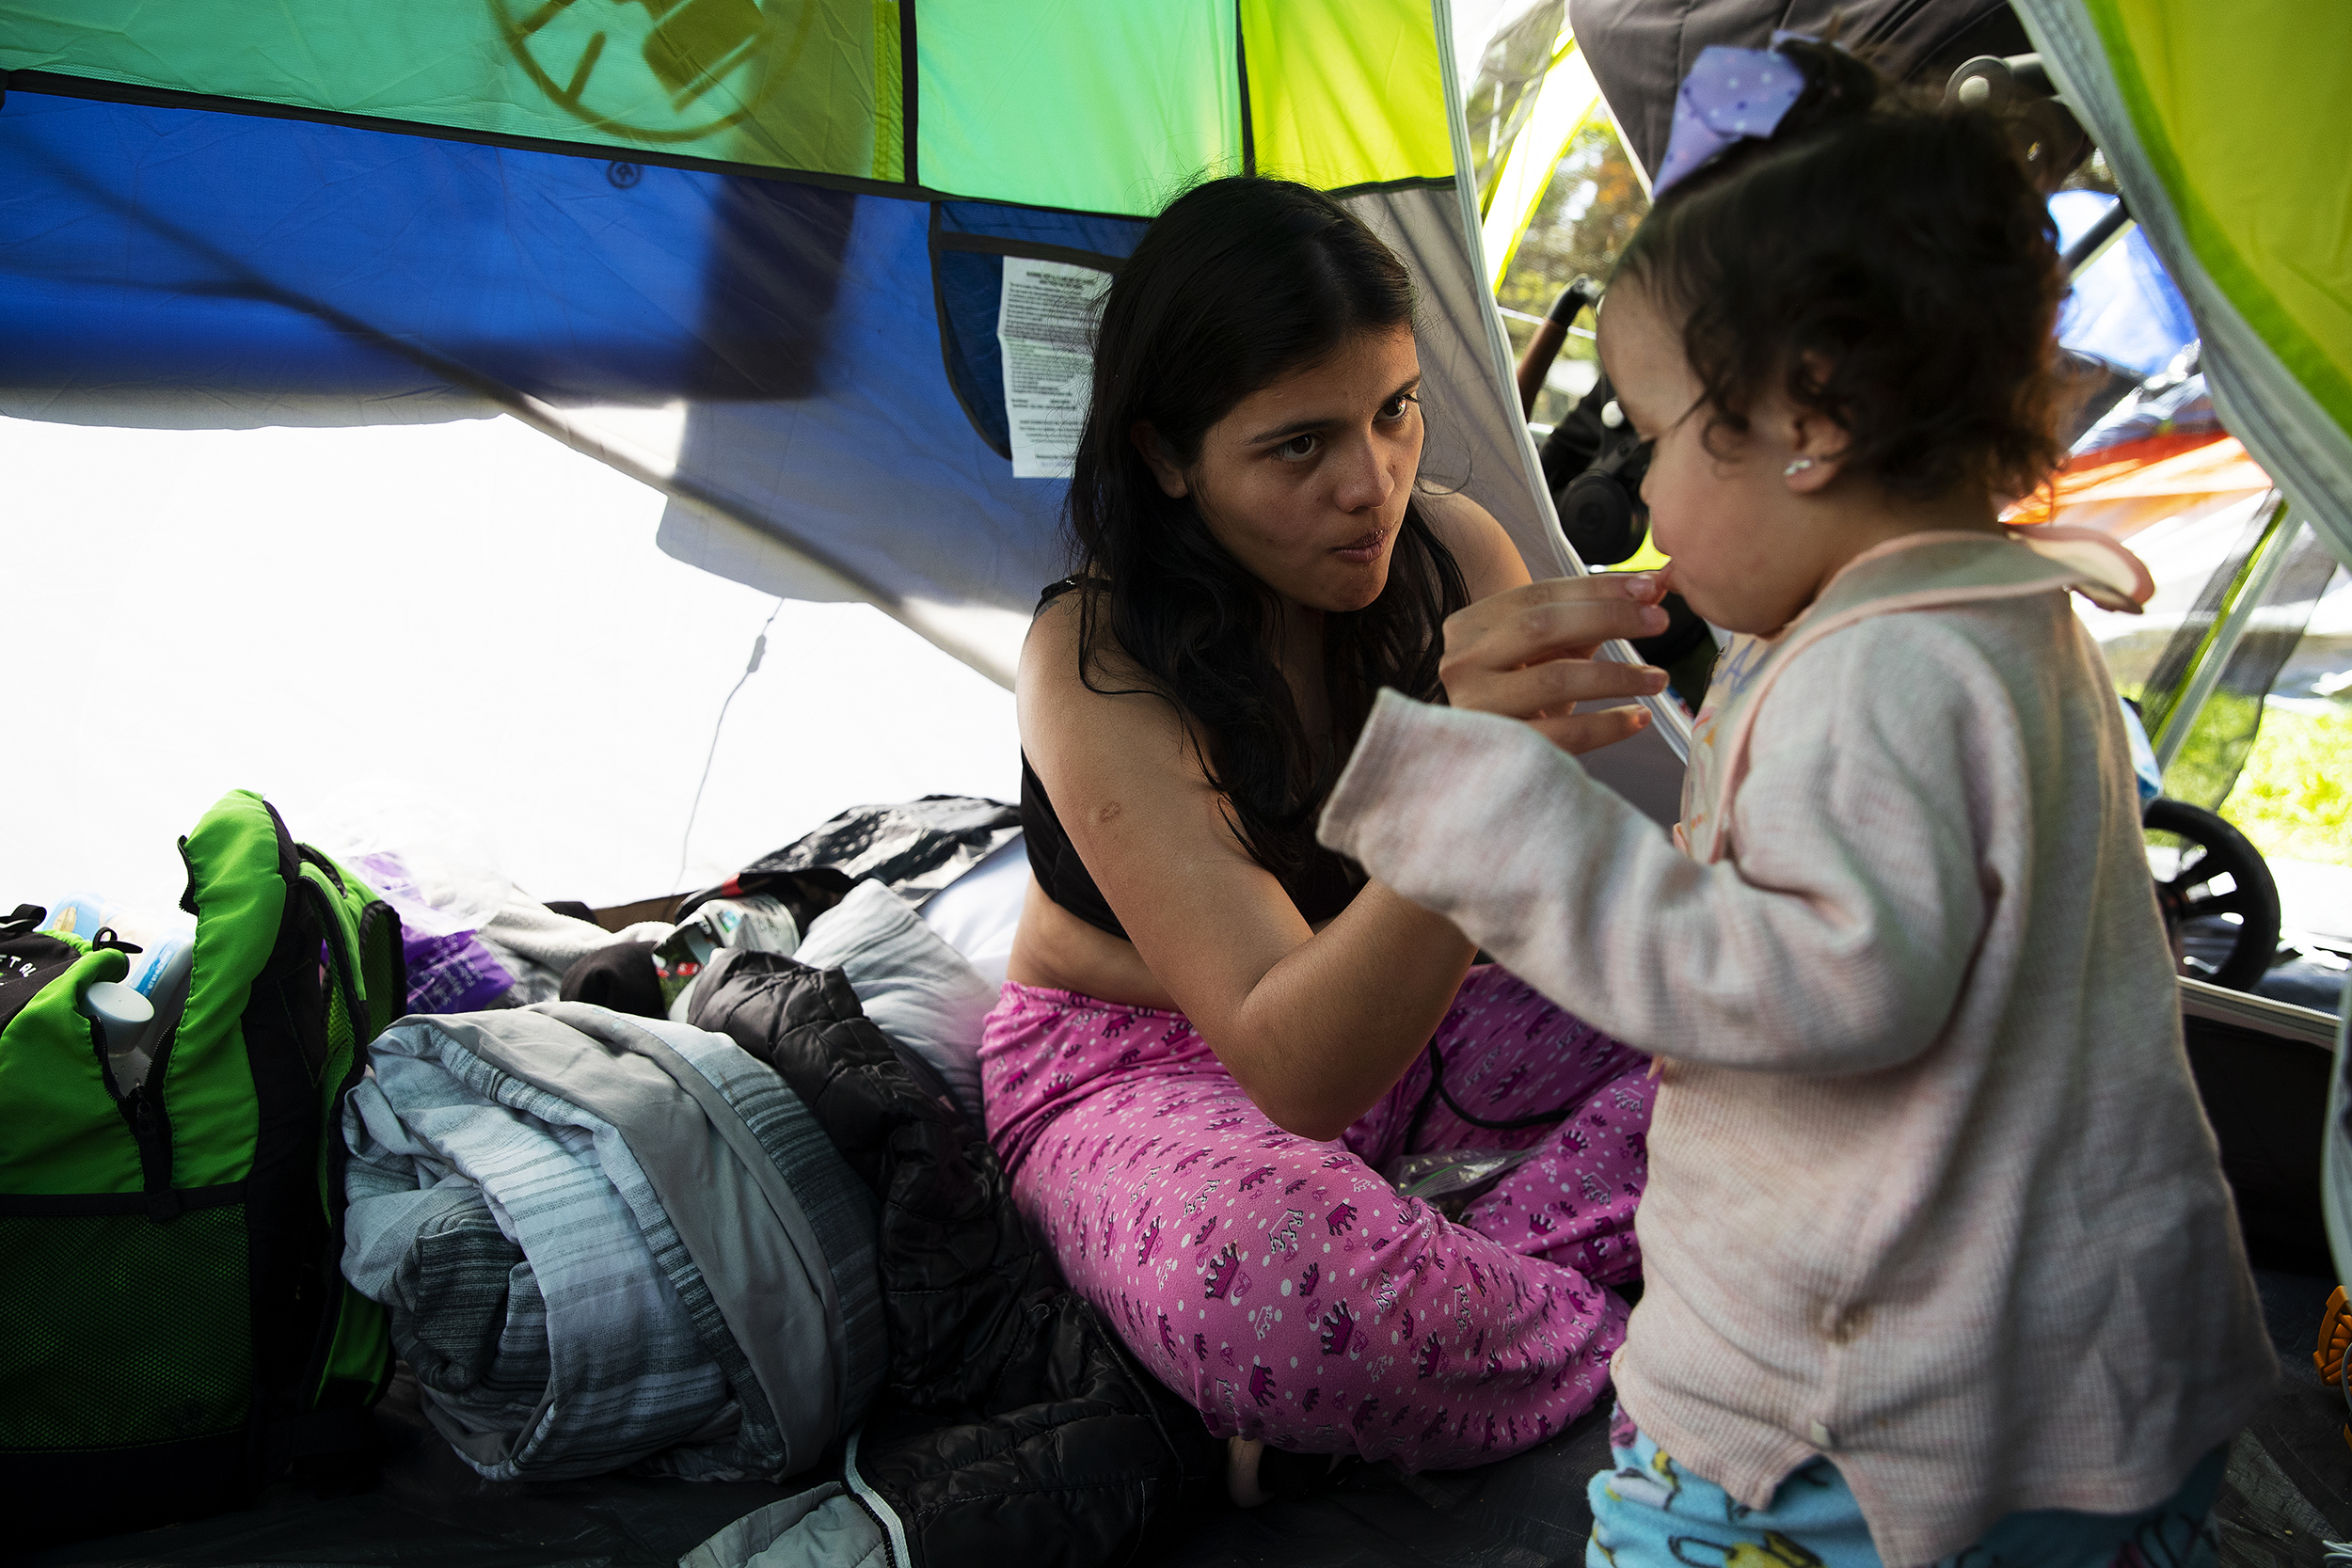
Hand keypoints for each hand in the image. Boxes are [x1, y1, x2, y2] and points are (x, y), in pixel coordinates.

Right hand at [1439, 571, 1672, 752]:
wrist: (1482, 758)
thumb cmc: (1521, 691)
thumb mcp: (1545, 650)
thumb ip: (1590, 616)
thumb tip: (1656, 585)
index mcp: (1471, 626)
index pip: (1539, 594)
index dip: (1597, 588)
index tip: (1650, 588)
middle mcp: (1464, 662)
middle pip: (1542, 627)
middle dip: (1608, 618)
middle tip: (1659, 621)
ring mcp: (1477, 706)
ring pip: (1554, 679)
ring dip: (1616, 675)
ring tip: (1657, 678)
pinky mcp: (1500, 749)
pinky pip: (1563, 734)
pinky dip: (1606, 725)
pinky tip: (1637, 717)